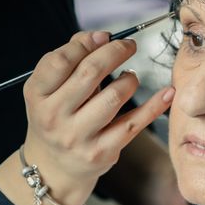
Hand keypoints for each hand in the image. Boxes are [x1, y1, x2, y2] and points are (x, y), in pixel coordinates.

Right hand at [21, 31, 174, 204]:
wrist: (54, 167)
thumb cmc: (58, 117)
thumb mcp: (51, 89)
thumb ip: (71, 58)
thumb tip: (100, 37)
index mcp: (37, 95)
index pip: (60, 61)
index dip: (85, 43)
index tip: (105, 36)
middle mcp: (53, 117)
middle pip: (89, 74)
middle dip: (115, 52)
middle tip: (130, 46)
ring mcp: (77, 137)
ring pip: (114, 97)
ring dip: (130, 80)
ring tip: (130, 77)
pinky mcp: (101, 153)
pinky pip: (133, 124)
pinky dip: (154, 106)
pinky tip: (167, 93)